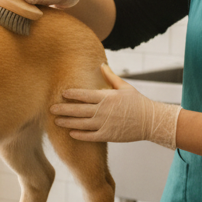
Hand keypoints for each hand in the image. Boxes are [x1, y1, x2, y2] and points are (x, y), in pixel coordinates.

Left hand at [51, 63, 180, 148]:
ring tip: (56, 121)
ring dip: (68, 123)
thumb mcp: (125, 87)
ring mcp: (105, 124)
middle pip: (79, 110)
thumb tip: (101, 64)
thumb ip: (111, 77)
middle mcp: (103, 111)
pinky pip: (90, 136)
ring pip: (81, 124)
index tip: (62, 93)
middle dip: (64, 109)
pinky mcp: (108, 135)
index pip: (85, 95)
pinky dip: (80, 135)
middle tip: (51, 108)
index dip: (72, 94)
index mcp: (107, 97)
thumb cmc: (137, 103)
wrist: (150, 121)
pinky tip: (71, 133)